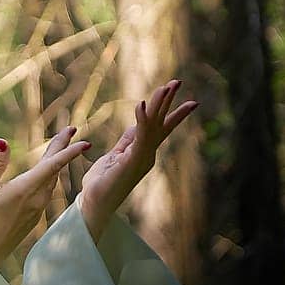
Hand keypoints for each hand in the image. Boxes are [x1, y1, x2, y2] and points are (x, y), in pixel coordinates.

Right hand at [0, 127, 91, 266]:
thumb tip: (2, 141)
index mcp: (25, 190)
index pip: (52, 165)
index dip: (68, 150)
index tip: (82, 139)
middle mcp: (36, 199)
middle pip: (54, 169)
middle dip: (63, 148)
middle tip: (72, 130)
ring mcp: (37, 208)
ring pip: (52, 180)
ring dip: (57, 162)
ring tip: (60, 145)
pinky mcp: (35, 215)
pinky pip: (47, 190)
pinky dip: (51, 175)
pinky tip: (48, 172)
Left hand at [78, 79, 197, 238]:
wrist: (94, 204)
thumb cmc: (103, 183)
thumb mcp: (116, 156)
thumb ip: (127, 141)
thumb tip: (136, 125)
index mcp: (143, 152)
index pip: (160, 127)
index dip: (174, 113)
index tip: (190, 100)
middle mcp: (146, 154)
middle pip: (161, 123)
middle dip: (169, 102)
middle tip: (178, 81)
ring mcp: (141, 158)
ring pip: (153, 126)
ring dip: (159, 105)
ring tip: (166, 86)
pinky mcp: (131, 161)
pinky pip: (139, 137)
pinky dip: (141, 120)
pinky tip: (142, 104)